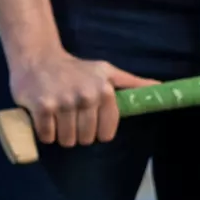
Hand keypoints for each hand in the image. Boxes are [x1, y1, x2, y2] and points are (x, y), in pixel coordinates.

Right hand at [8, 49, 159, 146]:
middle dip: (78, 133)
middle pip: (86, 139)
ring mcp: (63, 101)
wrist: (38, 58)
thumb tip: (160, 87)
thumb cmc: (76, 69)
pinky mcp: (42, 107)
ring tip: (58, 115)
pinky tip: (45, 116)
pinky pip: (47, 136)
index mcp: (104, 89)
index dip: (97, 131)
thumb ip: (133, 83)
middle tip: (71, 115)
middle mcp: (86, 95)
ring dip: (61, 134)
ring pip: (67, 141)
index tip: (89, 118)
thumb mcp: (107, 72)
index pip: (106, 133)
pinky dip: (45, 132)